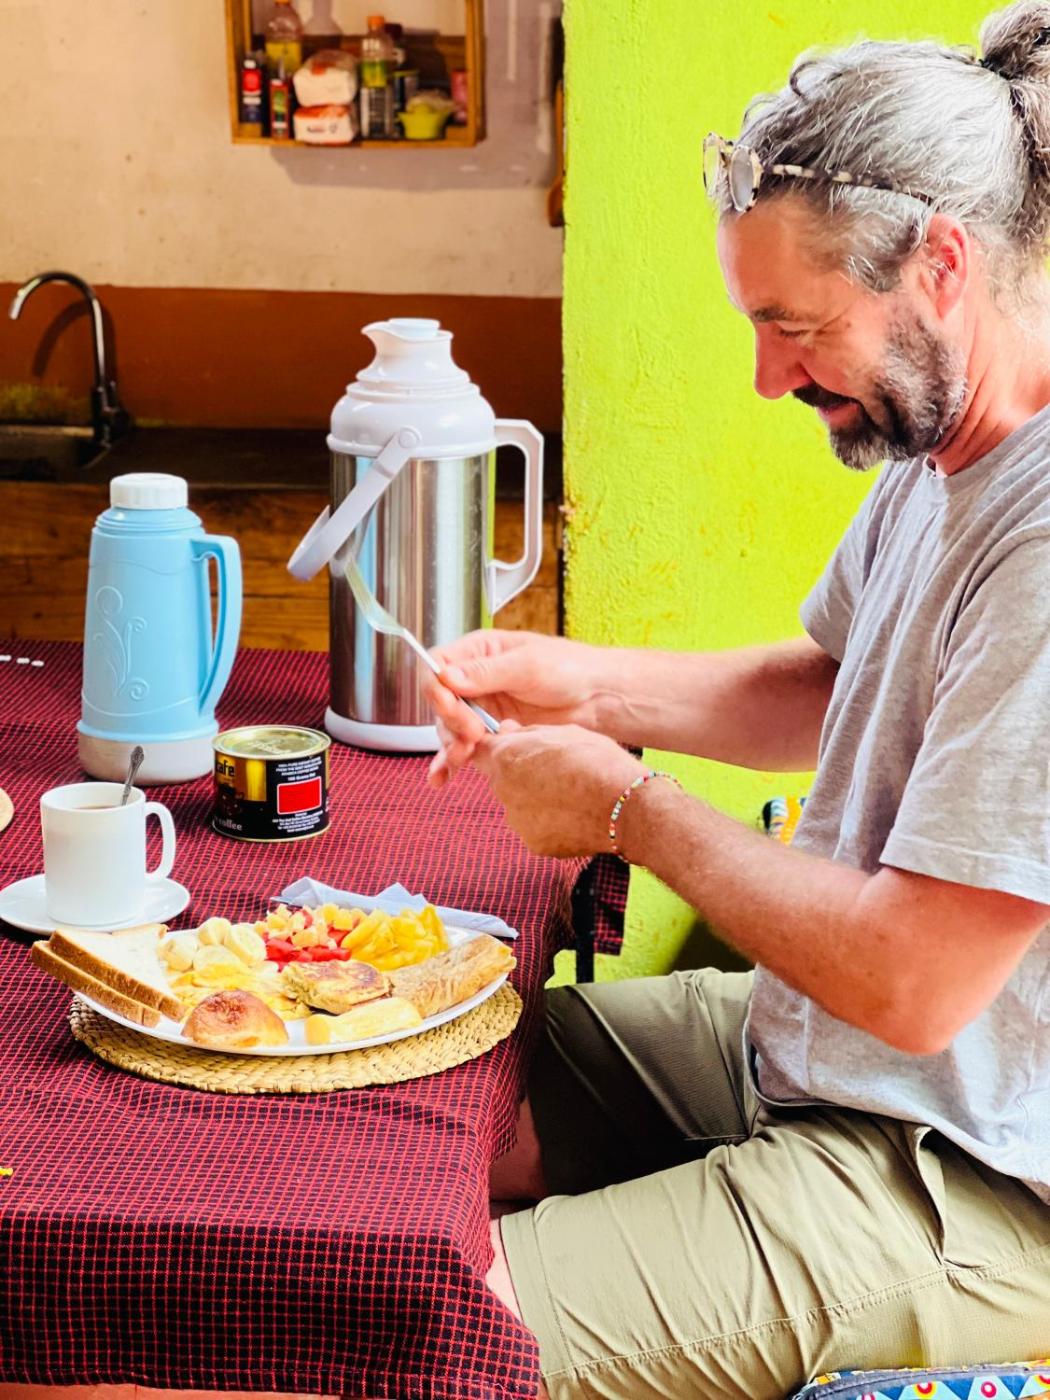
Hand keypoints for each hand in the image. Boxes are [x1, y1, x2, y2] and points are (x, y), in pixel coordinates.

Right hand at [424, 630, 607, 786]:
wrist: (599, 698)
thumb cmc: (570, 668)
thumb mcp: (528, 665)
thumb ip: (486, 672)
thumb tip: (446, 676)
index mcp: (480, 651)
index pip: (437, 665)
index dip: (438, 689)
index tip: (454, 709)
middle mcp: (475, 678)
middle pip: (440, 701)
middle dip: (450, 721)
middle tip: (472, 735)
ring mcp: (483, 707)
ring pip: (449, 727)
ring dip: (451, 743)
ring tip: (464, 757)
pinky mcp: (493, 732)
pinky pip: (465, 746)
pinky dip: (452, 761)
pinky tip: (442, 777)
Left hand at [469, 723, 645, 857]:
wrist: (625, 807)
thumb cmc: (599, 762)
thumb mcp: (564, 732)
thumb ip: (527, 732)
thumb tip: (505, 731)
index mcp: (507, 757)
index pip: (479, 750)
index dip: (497, 748)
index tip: (514, 748)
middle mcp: (503, 790)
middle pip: (500, 778)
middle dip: (519, 773)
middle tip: (554, 770)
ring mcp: (517, 820)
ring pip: (517, 805)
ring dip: (534, 799)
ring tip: (569, 794)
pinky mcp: (534, 844)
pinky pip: (534, 827)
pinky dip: (548, 822)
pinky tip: (573, 814)